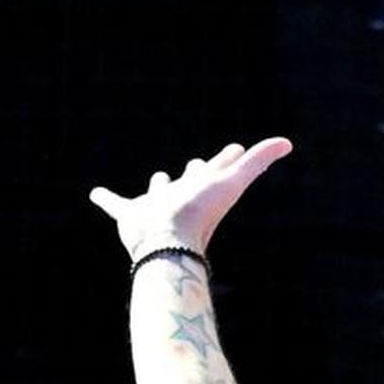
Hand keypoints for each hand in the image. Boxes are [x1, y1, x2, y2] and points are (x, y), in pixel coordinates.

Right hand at [89, 137, 292, 261]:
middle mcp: (183, 197)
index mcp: (205, 189)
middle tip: (197, 164)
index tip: (237, 148)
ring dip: (157, 186)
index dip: (230, 158)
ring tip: (157, 178)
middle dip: (195, 172)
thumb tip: (288, 142)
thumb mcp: (233, 180)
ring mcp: (156, 207)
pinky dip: (105, 199)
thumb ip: (258, 161)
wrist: (166, 241)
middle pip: (191, 181)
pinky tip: (95, 193)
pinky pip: (116, 205)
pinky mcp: (130, 216)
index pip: (221, 168)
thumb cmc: (199, 212)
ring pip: (157, 192)